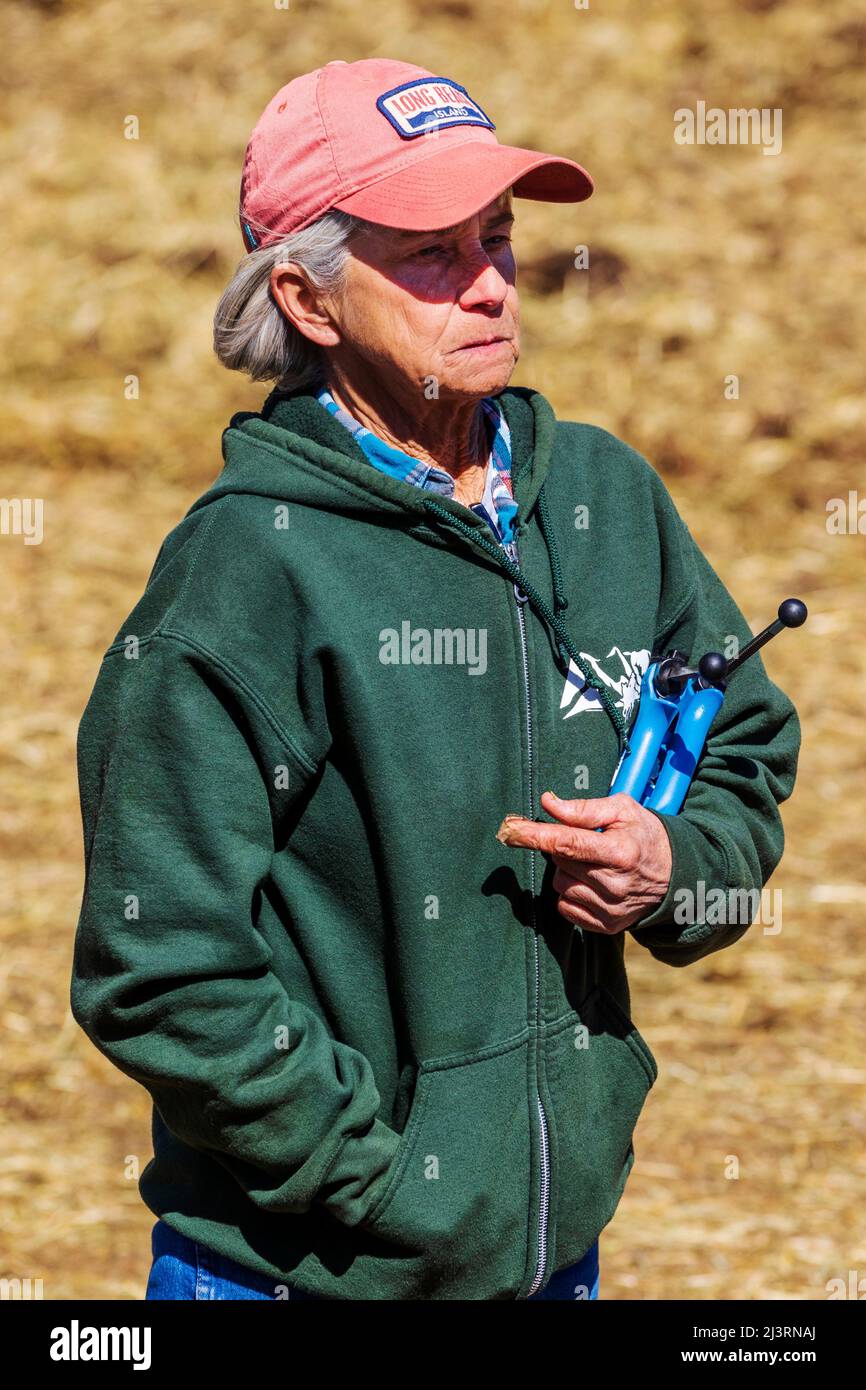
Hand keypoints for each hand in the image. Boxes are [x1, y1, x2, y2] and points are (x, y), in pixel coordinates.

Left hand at [495, 791, 672, 934]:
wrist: (677, 876)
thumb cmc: (645, 835)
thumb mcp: (623, 810)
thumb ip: (584, 809)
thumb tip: (548, 804)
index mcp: (619, 852)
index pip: (567, 843)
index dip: (534, 835)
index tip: (509, 830)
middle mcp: (614, 884)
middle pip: (559, 862)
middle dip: (563, 848)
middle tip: (587, 843)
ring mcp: (610, 909)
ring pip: (559, 886)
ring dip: (568, 872)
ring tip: (594, 865)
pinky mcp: (607, 926)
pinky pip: (565, 908)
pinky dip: (572, 894)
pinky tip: (593, 884)